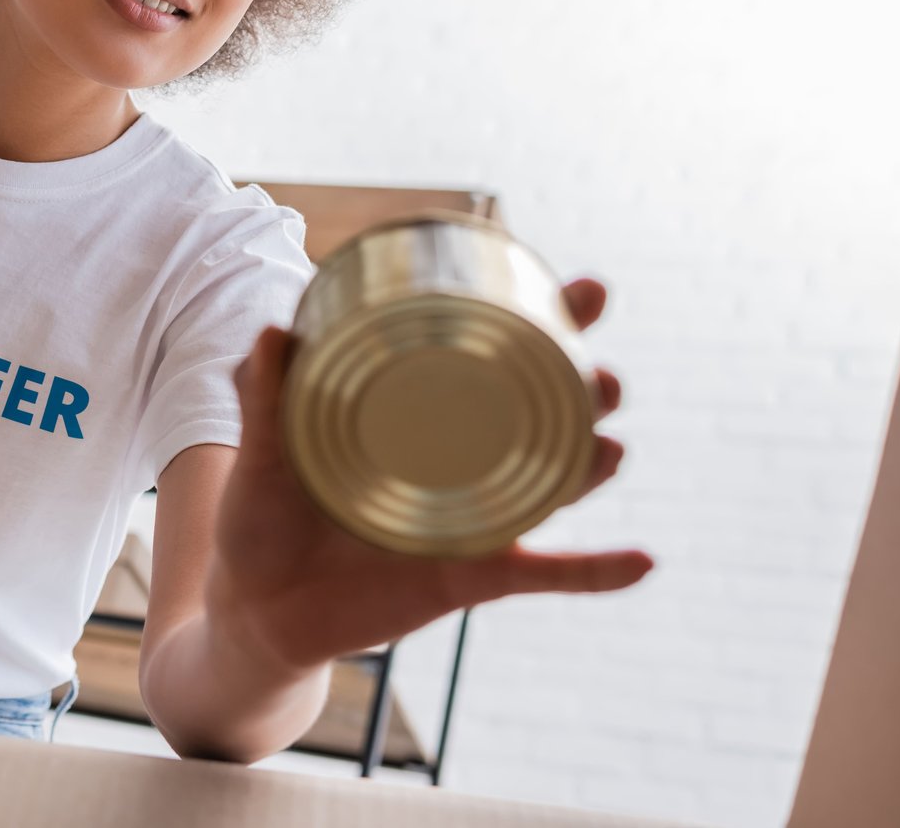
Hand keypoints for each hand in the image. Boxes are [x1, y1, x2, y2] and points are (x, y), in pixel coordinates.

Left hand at [206, 277, 653, 672]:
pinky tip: (644, 561)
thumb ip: (265, 397)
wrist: (255, 609)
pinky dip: (593, 571)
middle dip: (583, 383)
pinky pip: (543, 575)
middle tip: (601, 365)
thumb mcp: (260, 452)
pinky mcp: (469, 575)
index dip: (539, 320)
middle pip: (539, 411)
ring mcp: (469, 516)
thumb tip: (274, 328)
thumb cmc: (263, 517)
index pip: (486, 355)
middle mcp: (456, 458)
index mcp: (416, 413)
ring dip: (592, 462)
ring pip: (551, 484)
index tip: (575, 288)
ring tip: (612, 445)